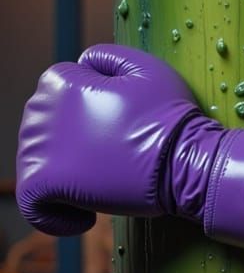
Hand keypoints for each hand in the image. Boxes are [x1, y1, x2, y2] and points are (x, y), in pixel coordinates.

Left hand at [16, 44, 220, 236]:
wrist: (183, 161)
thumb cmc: (169, 117)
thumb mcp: (146, 68)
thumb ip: (108, 57)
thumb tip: (83, 63)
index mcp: (61, 83)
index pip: (59, 89)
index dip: (89, 103)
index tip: (113, 120)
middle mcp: (41, 113)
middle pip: (46, 124)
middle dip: (74, 135)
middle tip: (113, 150)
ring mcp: (40, 150)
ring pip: (37, 161)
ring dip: (68, 169)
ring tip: (106, 177)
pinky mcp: (45, 185)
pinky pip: (32, 202)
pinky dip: (52, 211)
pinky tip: (83, 215)